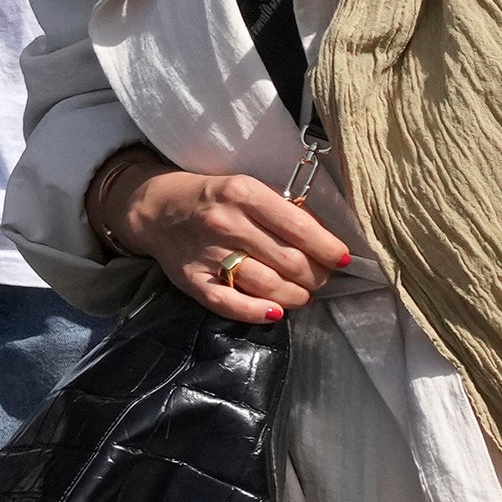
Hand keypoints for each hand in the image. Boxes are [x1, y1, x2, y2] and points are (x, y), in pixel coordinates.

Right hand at [103, 156, 354, 322]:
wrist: (157, 208)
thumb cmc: (215, 197)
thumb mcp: (249, 188)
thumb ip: (282, 209)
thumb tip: (323, 237)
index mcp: (245, 193)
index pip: (298, 227)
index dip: (327, 247)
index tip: (344, 258)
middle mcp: (227, 223)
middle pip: (287, 261)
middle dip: (315, 275)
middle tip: (322, 279)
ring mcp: (208, 254)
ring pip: (266, 285)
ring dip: (295, 296)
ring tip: (304, 295)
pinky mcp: (192, 280)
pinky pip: (229, 304)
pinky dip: (257, 312)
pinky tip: (275, 313)